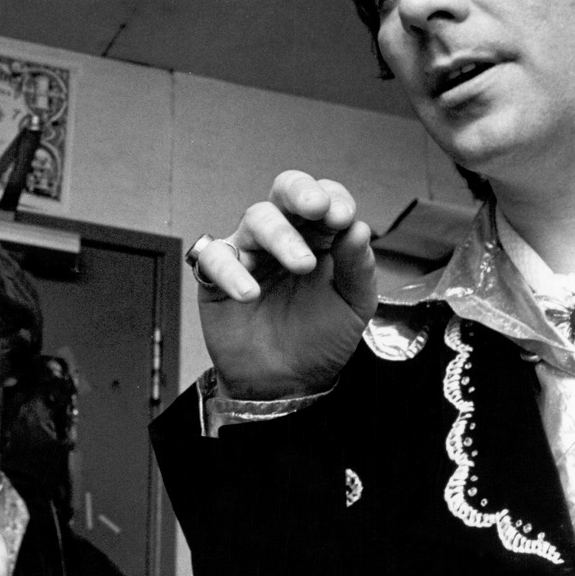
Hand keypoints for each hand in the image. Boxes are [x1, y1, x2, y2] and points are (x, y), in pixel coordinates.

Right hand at [195, 171, 376, 399]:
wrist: (286, 384)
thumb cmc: (320, 338)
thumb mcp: (353, 306)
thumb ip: (357, 268)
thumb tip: (358, 229)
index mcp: (319, 236)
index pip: (324, 198)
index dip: (333, 198)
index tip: (343, 218)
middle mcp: (284, 236)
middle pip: (284, 191)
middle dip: (300, 191)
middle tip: (316, 208)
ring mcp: (250, 252)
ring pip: (256, 218)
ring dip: (280, 236)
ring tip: (302, 265)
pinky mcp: (217, 276)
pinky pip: (216, 257)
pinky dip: (232, 271)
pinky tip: (251, 293)